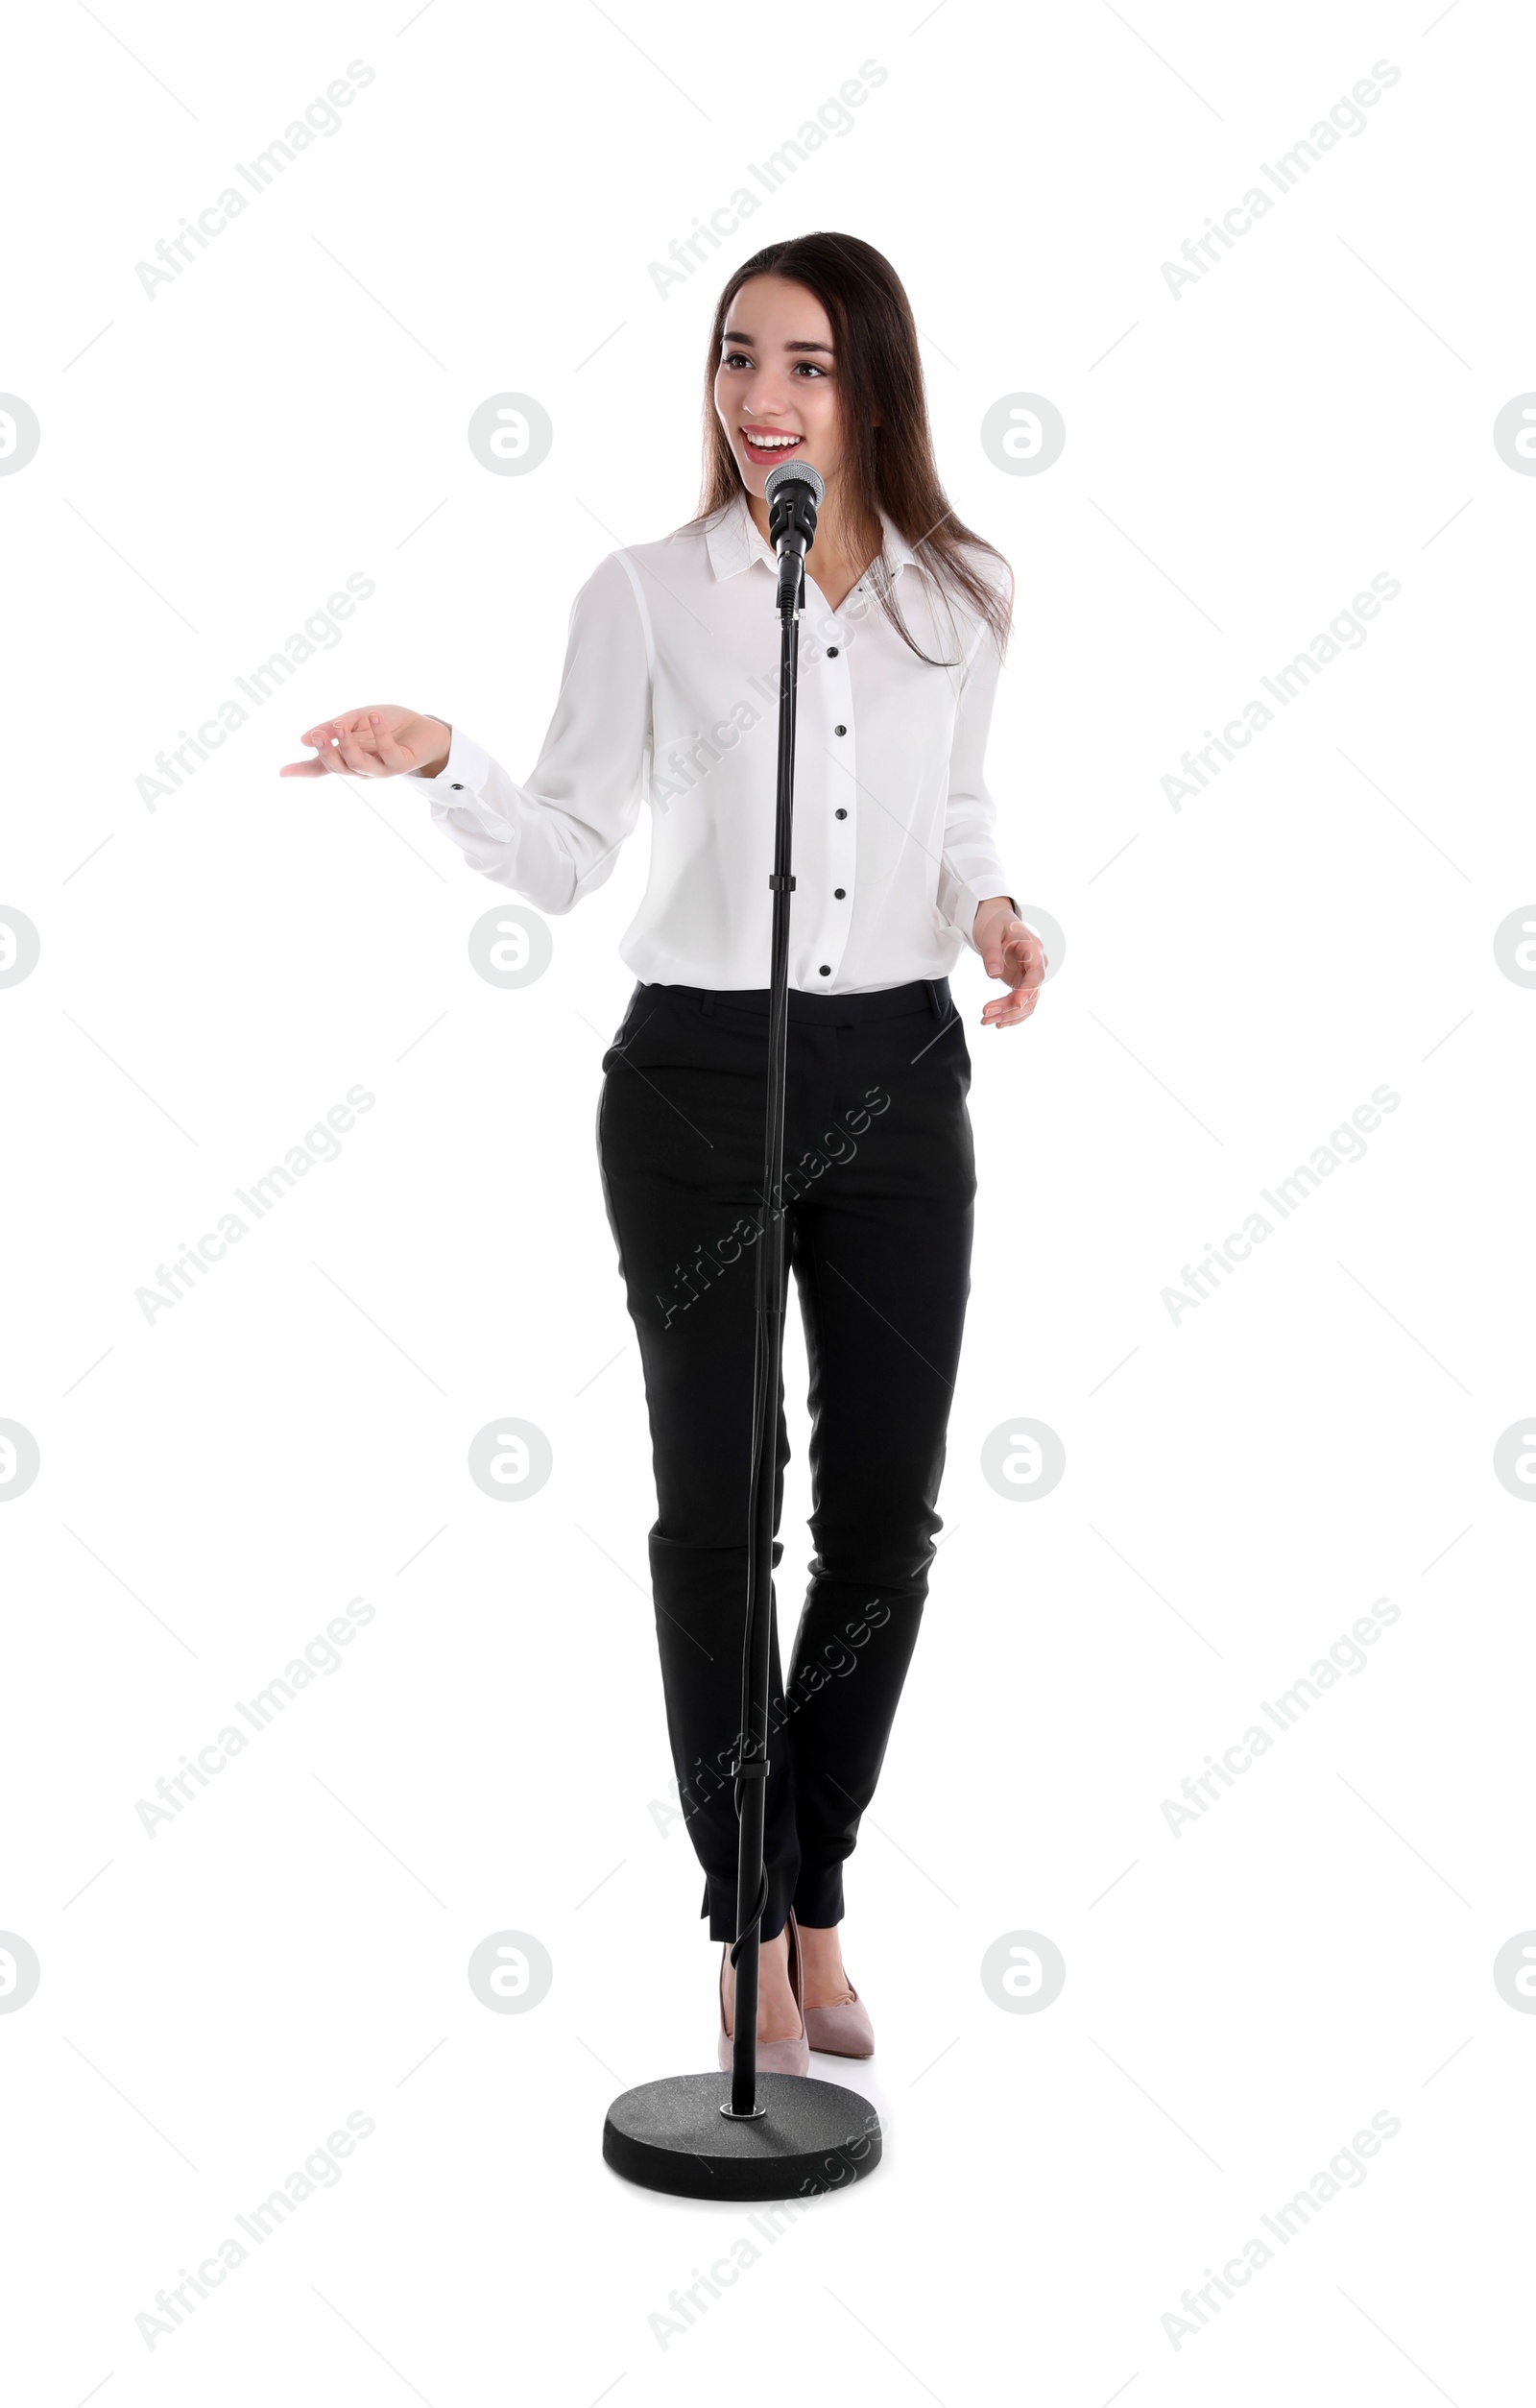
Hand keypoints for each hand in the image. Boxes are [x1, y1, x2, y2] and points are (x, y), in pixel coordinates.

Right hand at [279, 707, 451, 780]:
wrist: (425, 728)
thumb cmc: (389, 723)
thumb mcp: (356, 718)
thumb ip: (335, 726)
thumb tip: (305, 739)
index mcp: (348, 757)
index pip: (322, 766)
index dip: (302, 770)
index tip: (281, 772)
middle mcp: (362, 767)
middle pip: (337, 767)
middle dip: (325, 752)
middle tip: (316, 735)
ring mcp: (381, 769)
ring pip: (358, 764)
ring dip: (347, 745)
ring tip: (340, 726)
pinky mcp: (400, 764)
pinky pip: (387, 752)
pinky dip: (380, 734)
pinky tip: (374, 716)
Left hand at [973, 897, 1045, 1028]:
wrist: (995, 921)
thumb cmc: (994, 923)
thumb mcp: (989, 934)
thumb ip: (992, 953)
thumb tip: (994, 974)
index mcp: (1033, 948)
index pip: (1036, 973)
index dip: (1028, 990)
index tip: (1016, 1003)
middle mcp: (1036, 963)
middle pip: (1032, 992)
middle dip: (1011, 1007)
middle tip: (986, 1014)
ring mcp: (1030, 975)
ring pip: (1028, 1002)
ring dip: (1009, 1015)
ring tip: (986, 1021)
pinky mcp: (1022, 982)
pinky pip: (1023, 1003)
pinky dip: (1012, 1015)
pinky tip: (998, 1023)